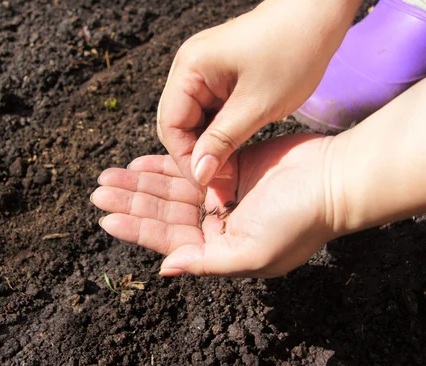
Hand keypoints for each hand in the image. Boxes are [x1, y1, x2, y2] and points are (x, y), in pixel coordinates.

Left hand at [90, 133, 338, 277]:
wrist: (333, 179)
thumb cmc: (297, 221)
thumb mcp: (252, 252)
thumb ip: (206, 263)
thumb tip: (165, 269)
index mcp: (219, 249)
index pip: (168, 240)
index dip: (136, 228)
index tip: (105, 217)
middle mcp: (215, 224)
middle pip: (164, 212)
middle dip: (131, 201)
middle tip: (99, 190)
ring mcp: (220, 194)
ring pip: (171, 189)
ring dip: (141, 183)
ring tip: (110, 175)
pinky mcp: (226, 167)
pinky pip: (188, 166)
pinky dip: (164, 165)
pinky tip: (140, 162)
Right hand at [157, 0, 346, 187]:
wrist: (318, 15)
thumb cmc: (293, 52)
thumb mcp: (257, 106)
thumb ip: (223, 141)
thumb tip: (198, 175)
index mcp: (190, 68)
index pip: (171, 125)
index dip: (185, 159)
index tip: (207, 185)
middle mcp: (187, 68)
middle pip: (177, 124)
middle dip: (195, 155)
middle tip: (218, 184)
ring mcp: (201, 71)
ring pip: (192, 121)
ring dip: (207, 146)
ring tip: (227, 172)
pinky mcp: (216, 76)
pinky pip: (207, 112)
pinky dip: (217, 133)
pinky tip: (231, 151)